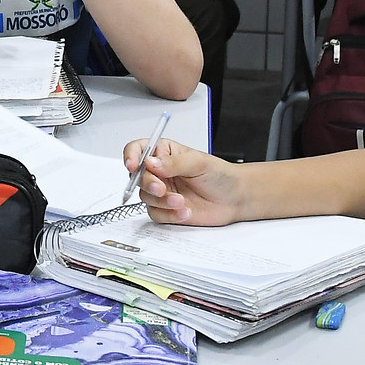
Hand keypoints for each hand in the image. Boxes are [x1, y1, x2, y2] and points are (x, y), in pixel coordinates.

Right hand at [125, 139, 249, 224]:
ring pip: (145, 197)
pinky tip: (185, 211)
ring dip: (163, 201)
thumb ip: (173, 162)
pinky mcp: (165, 209)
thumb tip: (151, 163)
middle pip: (137, 176)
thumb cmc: (220, 175)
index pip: (138, 150)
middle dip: (149, 184)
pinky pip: (155, 213)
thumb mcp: (198, 162)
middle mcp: (159, 172)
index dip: (131, 156)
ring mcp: (161, 191)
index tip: (132, 165)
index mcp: (164, 153)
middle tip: (162, 188)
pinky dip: (169, 214)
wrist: (234, 199)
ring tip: (182, 201)